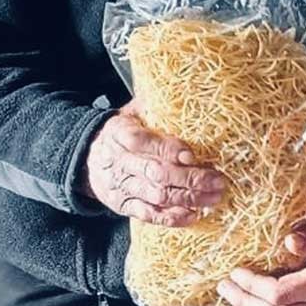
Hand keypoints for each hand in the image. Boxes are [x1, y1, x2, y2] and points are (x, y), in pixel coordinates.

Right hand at [84, 104, 224, 225]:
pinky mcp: (124, 206)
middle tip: (218, 180)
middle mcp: (119, 162)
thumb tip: (182, 88)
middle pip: (155, 173)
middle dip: (190, 178)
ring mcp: (121, 186)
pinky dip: (173, 217)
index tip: (193, 155)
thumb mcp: (130, 113)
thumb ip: (152, 105)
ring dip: (188, 199)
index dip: (168, 150)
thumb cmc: (120, 133)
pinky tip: (194, 214)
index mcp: (119, 134)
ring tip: (214, 197)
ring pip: (156, 196)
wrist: (87, 160)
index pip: (142, 142)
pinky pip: (149, 215)